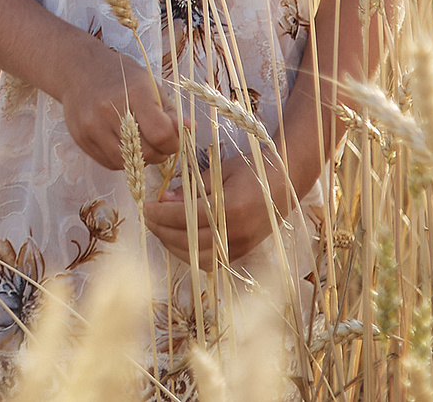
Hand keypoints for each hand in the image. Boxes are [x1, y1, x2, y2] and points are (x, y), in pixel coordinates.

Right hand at [52, 33, 179, 170]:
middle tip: (157, 143)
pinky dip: (122, 159)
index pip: (161, 134)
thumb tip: (190, 130)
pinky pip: (109, 163)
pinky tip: (122, 142)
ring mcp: (92, 126)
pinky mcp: (81, 138)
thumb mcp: (148, 84)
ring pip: (127, 163)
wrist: (77, 68)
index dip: (173, 143)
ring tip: (139, 142)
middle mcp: (110, 110)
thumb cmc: (119, 74)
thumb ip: (169, 112)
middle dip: (159, 154)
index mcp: (134, 93)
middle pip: (146, 153)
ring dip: (140, 159)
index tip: (172, 139)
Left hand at [142, 151, 282, 267]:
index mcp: (231, 208)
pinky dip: (191, 253)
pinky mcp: (242, 253)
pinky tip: (179, 240)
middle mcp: (236, 232)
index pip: (185, 217)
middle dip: (162, 231)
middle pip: (188, 241)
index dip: (160, 215)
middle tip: (148, 218)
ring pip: (197, 258)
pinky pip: (211, 262)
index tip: (146, 207)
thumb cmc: (252, 170)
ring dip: (173, 246)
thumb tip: (165, 199)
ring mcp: (241, 246)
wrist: (286, 182)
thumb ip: (193, 186)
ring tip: (160, 229)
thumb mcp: (220, 170)